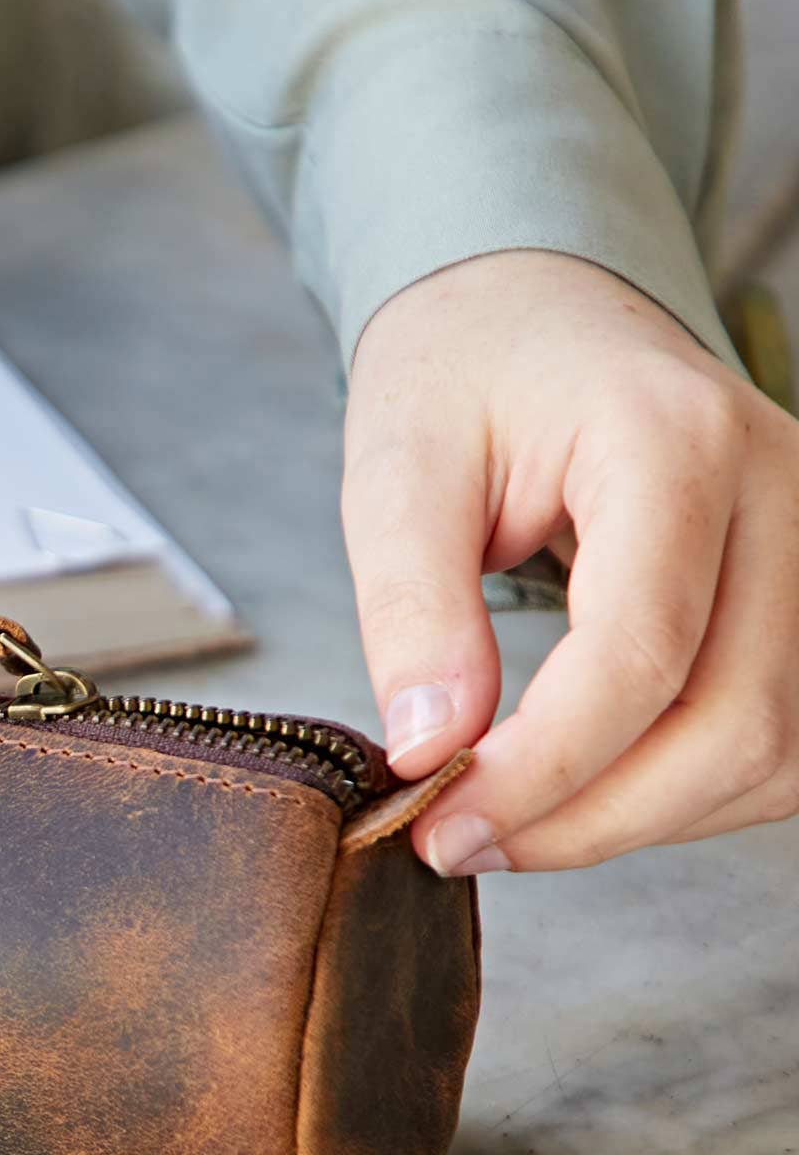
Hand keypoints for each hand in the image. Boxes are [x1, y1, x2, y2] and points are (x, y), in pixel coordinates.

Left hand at [342, 249, 798, 873]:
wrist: (531, 310)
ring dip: (644, 820)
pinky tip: (589, 793)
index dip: (544, 770)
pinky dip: (689, 792)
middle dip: (593, 818)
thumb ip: (412, 607)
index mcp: (672, 440)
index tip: (438, 818)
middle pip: (736, 720)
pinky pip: (783, 733)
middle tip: (459, 844)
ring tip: (512, 826)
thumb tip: (430, 750)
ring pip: (777, 746)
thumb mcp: (395, 469)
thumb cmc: (461, 377)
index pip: (642, 652)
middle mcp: (776, 486)